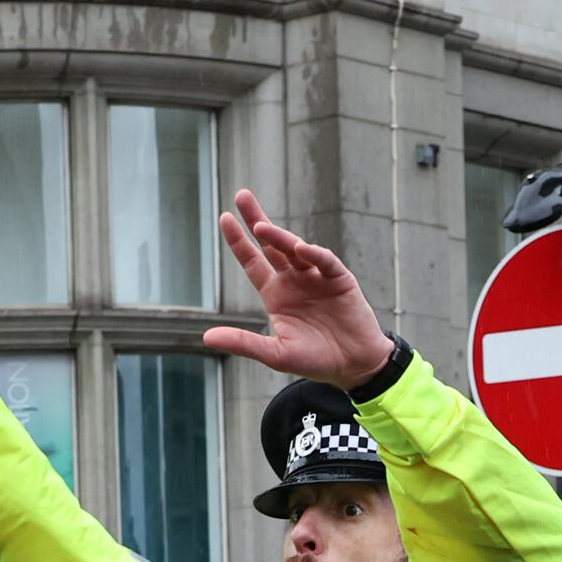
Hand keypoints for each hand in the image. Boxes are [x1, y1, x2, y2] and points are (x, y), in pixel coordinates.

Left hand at [198, 191, 396, 385]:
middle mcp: (294, 279)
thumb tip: (206, 337)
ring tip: (262, 227)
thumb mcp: (274, 354)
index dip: (238, 241)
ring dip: (280, 237)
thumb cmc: (315, 360)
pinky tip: (301, 249)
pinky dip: (314, 254)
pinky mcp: (340, 279)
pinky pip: (325, 262)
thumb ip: (243, 342)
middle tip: (242, 195)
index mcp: (276, 293)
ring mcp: (317, 277)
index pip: (252, 261)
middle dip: (256, 220)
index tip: (225, 218)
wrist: (354, 366)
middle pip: (271, 244)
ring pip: (295, 249)